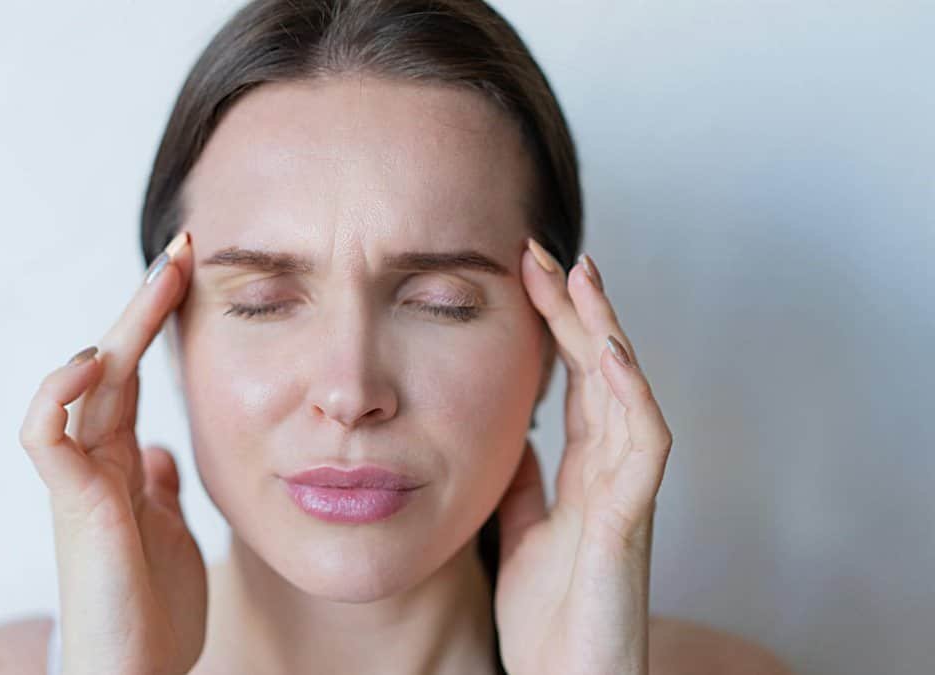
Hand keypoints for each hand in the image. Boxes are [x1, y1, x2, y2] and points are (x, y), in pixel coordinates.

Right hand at [18, 231, 204, 674]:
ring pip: (84, 383)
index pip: (134, 374)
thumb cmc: (149, 612)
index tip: (192, 272)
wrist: (134, 674)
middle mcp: (96, 461)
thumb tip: (161, 452)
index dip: (157, 323)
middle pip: (113, 362)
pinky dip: (58, 394)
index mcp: (122, 462)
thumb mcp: (170, 531)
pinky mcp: (72, 504)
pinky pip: (46, 436)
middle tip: (182, 247)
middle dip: (145, 303)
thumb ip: (157, 486)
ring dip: (120, 327)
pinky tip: (93, 363)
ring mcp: (80, 479)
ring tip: (159, 281)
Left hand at [494, 241, 672, 674]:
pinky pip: (642, 449)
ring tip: (583, 278)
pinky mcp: (629, 524)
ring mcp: (625, 494)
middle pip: (601, 373)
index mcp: (584, 472)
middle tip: (548, 251)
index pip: (573, 381)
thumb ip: (524, 485)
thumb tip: (510, 439)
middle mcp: (611, 473)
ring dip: (607, 333)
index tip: (524, 272)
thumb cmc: (551, 619)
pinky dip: (630, 397)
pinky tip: (609, 354)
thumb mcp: (521, 533)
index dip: (554, 326)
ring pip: (628, 395)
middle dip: (578, 309)